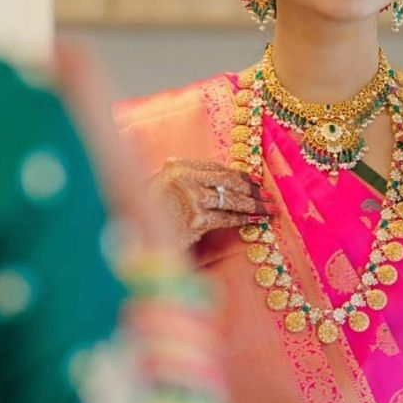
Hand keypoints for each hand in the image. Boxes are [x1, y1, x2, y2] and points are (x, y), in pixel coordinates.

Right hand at [149, 158, 273, 249]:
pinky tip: (256, 220)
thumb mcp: (164, 189)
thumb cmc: (148, 215)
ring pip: (231, 198)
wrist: (133, 236)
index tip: (255, 181)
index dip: (239, 175)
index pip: (217, 167)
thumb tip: (221, 182)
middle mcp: (184, 177)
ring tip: (269, 207)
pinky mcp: (196, 217)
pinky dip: (244, 218)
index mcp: (177, 166)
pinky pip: (227, 216)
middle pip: (227, 179)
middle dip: (251, 188)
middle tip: (269, 195)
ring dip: (254, 203)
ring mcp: (190, 196)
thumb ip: (186, 181)